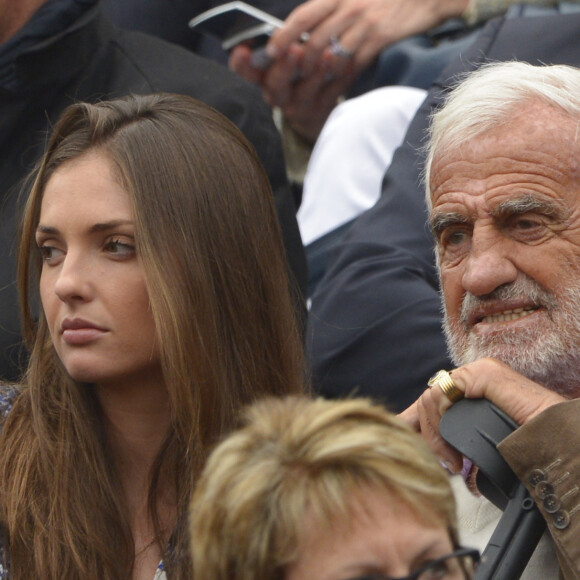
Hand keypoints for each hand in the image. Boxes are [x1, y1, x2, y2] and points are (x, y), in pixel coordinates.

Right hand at [229, 43, 355, 142]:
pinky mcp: (321, 112)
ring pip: (305, 92)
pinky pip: (331, 95)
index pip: (244, 72)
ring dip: (316, 73)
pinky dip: (340, 79)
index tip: (242, 49)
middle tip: (294, 50)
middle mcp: (278, 96)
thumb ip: (283, 45)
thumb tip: (286, 28)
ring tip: (328, 54)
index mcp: (263, 79)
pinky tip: (347, 64)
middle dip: (284, 67)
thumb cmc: (297, 75)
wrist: (315, 111)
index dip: (241, 63)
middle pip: (275, 85)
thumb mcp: (285, 62)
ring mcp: (299, 108)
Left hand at [265, 0, 470, 76]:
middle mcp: (348, 7)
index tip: (270, 52)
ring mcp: (364, 23)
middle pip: (313, 41)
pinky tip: (339, 82)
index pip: (302, 16)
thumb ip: (334, 8)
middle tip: (292, 77)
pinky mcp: (380, 37)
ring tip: (314, 83)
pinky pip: (355, 64)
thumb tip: (310, 27)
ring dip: (320, 73)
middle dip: (299, 64)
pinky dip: (344, 76)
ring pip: (332, 56)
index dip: (283, 36)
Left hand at [399, 358, 565, 472]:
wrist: (559, 441)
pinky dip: (438, 424)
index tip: (398, 434)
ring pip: (430, 399)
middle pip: (427, 399)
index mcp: (474, 391)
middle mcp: (472, 377)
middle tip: (422, 458)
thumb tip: (448, 462)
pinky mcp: (481, 374)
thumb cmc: (531, 444)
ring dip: (434, 438)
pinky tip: (452, 449)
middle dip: (416, 428)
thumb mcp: (486, 444)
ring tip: (453, 465)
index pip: (434, 400)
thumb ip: (465, 443)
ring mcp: (477, 373)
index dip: (414, 419)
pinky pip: (440, 394)